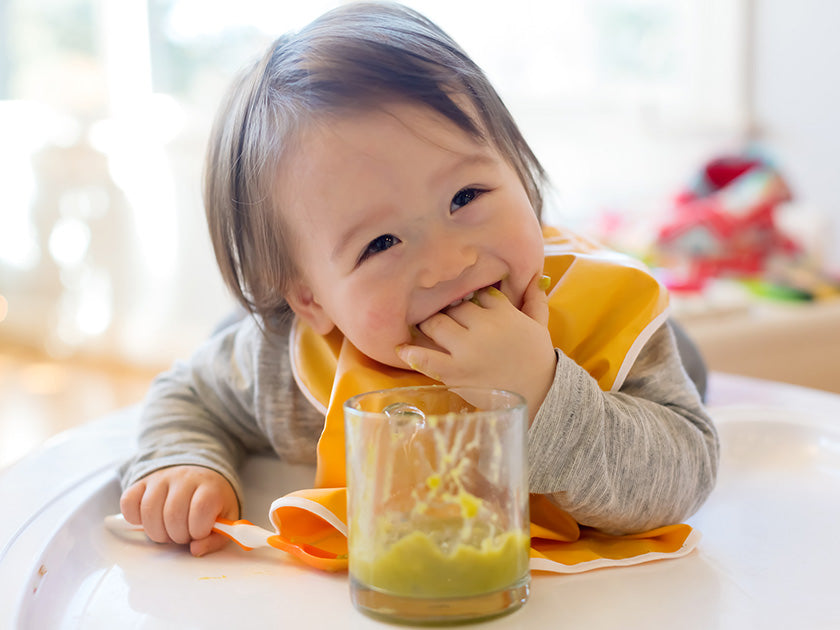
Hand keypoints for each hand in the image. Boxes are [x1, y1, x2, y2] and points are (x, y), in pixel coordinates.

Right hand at [120, 465, 238, 556]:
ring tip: (167, 531)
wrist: (201, 476)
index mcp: (210, 487)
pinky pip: (128, 501)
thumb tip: (196, 550)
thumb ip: (216, 539)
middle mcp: (185, 478)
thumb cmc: (213, 502)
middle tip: (182, 535)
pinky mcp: (142, 482)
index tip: (200, 533)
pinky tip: (149, 521)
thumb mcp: (226, 519)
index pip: (200, 509)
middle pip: (172, 514)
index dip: (198, 530)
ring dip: (156, 532)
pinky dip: (134, 518)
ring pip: (149, 510)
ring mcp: (162, 478)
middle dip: (177, 535)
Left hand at [396, 274, 555, 421]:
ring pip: (435, 324)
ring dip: (430, 326)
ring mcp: (467, 349)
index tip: (466, 303)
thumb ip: (535, 299)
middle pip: (454, 307)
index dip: (471, 298)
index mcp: (503, 313)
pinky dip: (411, 353)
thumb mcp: (540, 325)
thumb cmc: (537, 359)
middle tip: (445, 317)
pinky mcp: (455, 372)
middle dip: (449, 311)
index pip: (478, 294)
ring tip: (427, 329)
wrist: (540, 395)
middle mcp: (483, 327)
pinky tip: (401, 349)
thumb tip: (537, 276)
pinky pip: (426, 358)